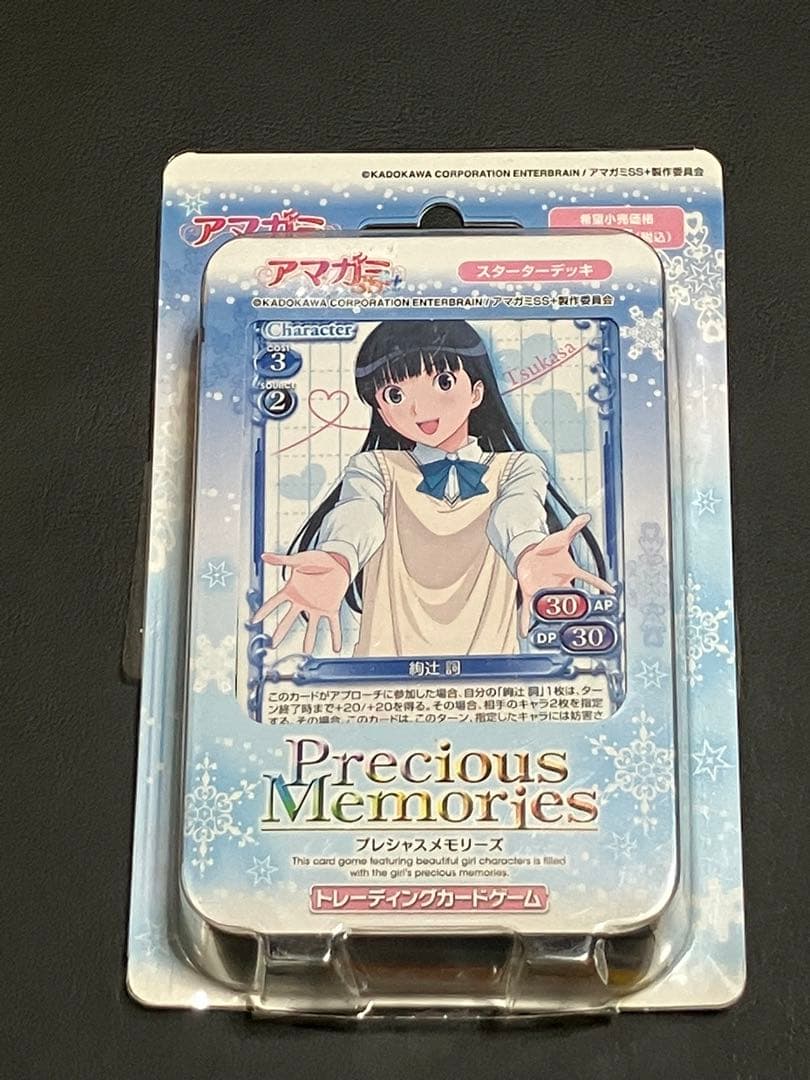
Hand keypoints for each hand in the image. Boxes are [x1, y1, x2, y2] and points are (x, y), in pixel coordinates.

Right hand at [252, 550, 349, 652]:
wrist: (336, 560)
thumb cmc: (316, 558)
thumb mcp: (298, 559)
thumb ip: (282, 560)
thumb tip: (264, 555)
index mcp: (293, 590)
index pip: (275, 602)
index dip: (264, 611)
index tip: (254, 620)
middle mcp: (303, 602)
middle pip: (289, 620)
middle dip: (281, 632)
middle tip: (273, 644)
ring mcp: (316, 606)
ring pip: (311, 626)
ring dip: (310, 639)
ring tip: (307, 651)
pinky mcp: (331, 607)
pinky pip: (333, 624)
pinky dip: (336, 636)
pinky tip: (337, 648)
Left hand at [515, 514, 614, 636]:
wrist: (529, 553)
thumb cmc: (546, 548)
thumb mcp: (560, 537)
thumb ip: (574, 527)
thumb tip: (586, 515)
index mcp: (569, 572)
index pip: (588, 578)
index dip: (599, 584)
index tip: (611, 590)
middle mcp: (559, 584)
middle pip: (570, 598)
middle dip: (575, 607)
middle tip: (580, 612)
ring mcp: (545, 590)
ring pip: (551, 606)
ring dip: (553, 616)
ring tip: (556, 628)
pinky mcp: (530, 593)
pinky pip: (528, 609)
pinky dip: (525, 621)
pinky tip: (524, 632)